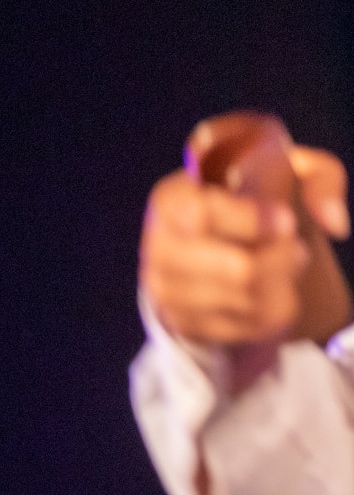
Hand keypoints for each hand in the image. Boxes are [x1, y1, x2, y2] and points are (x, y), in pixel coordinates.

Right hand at [139, 127, 349, 349]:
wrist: (221, 237)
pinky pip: (246, 328)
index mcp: (171, 199)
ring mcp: (166, 293)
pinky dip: (274, 310)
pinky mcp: (184, 325)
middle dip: (282, 260)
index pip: (204, 214)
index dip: (253, 221)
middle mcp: (159, 248)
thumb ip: (321, 178)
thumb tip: (335, 224)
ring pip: (247, 301)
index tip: (288, 221)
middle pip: (236, 269)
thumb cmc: (254, 194)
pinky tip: (279, 290)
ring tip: (290, 265)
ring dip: (284, 284)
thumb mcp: (287, 167)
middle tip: (299, 249)